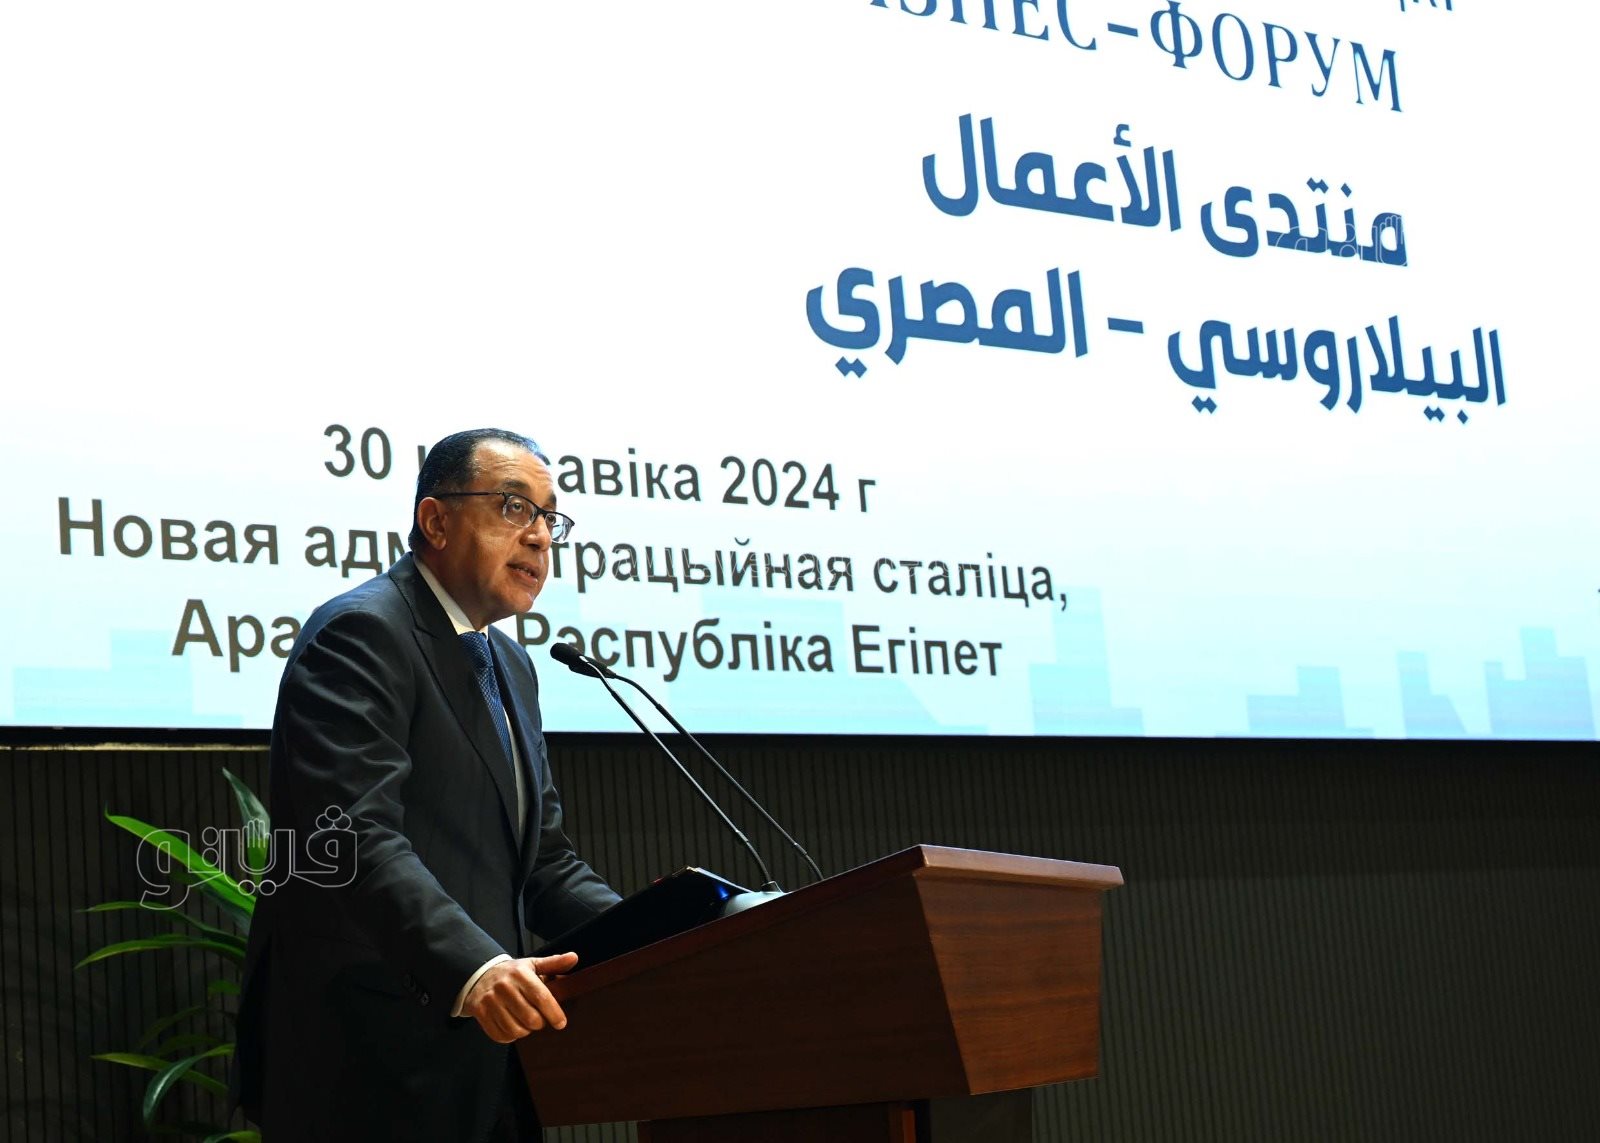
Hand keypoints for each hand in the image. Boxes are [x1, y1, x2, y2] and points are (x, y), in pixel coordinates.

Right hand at [462, 952, 579, 1042]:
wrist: (479, 974)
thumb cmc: (511, 973)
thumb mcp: (532, 964)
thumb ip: (553, 963)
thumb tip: (574, 958)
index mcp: (520, 974)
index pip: (541, 997)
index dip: (554, 1013)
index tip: (561, 1023)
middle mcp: (504, 987)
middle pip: (530, 1018)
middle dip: (540, 1023)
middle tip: (540, 1019)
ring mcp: (491, 1001)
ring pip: (516, 1029)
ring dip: (525, 1031)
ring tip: (525, 1022)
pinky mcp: (480, 1013)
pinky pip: (500, 1035)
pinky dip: (510, 1036)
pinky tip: (512, 1026)